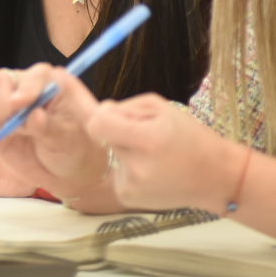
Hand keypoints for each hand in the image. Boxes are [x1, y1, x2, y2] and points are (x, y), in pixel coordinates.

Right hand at [0, 64, 111, 205]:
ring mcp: (0, 102)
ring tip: (15, 134)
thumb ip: (50, 128)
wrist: (62, 171)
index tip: (23, 107)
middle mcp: (20, 86)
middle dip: (2, 106)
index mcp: (45, 81)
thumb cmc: (72, 148)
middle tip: (20, 128)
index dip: (25, 91)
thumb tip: (34, 116)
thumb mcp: (68, 140)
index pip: (28, 76)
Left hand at [85, 94, 241, 213]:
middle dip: (114, 123)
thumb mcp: (160, 108)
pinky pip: (114, 168)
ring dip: (121, 143)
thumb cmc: (190, 137)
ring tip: (152, 151)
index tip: (60, 79)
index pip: (97, 122)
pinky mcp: (127, 197)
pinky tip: (150, 167)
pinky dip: (126, 162)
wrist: (215, 178)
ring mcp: (129, 186)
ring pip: (107, 150)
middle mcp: (136, 167)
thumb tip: (96, 112)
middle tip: (139, 126)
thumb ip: (124, 108)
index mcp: (146, 141)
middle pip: (101, 133)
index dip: (79, 102)